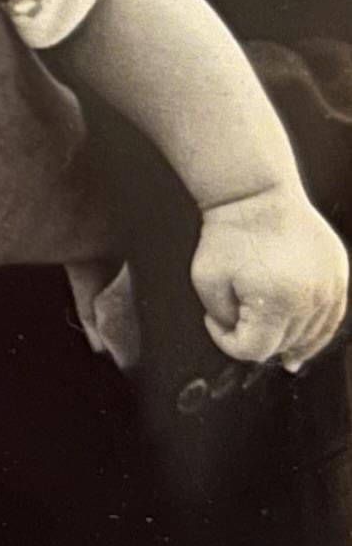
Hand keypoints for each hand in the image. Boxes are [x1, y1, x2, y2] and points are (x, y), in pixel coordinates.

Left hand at [193, 187, 348, 369]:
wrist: (257, 195)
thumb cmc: (228, 235)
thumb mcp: (207, 282)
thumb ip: (226, 319)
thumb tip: (246, 338)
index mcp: (277, 303)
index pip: (255, 350)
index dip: (228, 342)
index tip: (214, 322)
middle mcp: (310, 299)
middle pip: (284, 344)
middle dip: (257, 339)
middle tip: (238, 319)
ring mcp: (330, 287)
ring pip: (312, 335)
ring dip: (289, 340)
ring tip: (272, 341)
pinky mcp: (339, 275)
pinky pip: (331, 316)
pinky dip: (316, 330)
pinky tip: (303, 342)